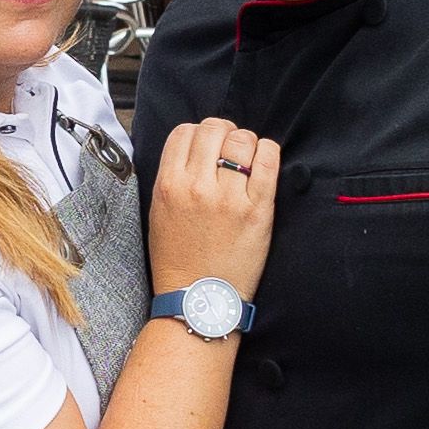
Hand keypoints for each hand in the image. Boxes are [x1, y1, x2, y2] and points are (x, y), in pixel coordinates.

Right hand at [147, 118, 278, 298]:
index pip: (184, 131)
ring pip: (242, 139)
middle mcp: (196, 186)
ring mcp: (228, 197)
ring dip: (247, 143)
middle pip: (214, 128)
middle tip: (230, 150)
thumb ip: (173, 178)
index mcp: (168, 185)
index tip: (208, 146)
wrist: (199, 299)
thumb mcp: (159, 213)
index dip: (199, 134)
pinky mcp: (257, 210)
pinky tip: (264, 161)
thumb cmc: (178, 259)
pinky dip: (268, 152)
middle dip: (224, 133)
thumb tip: (195, 149)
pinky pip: (268, 160)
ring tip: (247, 160)